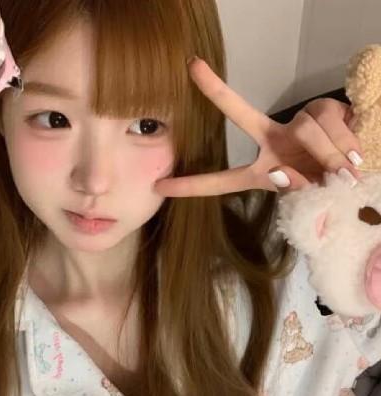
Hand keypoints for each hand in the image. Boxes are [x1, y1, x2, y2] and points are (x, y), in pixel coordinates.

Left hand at [154, 56, 363, 196]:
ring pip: (305, 129)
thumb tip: (282, 171)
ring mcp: (296, 125)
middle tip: (191, 66)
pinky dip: (344, 143)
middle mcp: (272, 143)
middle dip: (216, 92)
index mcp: (260, 173)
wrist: (363, 173)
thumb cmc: (328, 191)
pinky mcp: (323, 108)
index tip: (161, 185)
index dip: (192, 185)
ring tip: (343, 173)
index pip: (221, 181)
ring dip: (328, 154)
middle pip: (241, 114)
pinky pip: (327, 119)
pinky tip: (354, 155)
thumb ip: (294, 191)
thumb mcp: (308, 202)